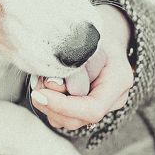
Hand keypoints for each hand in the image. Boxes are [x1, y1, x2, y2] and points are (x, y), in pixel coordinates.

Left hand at [30, 5, 133, 130]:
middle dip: (51, 106)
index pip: (92, 109)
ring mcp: (102, 106)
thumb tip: (51, 84)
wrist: (101, 35)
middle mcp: (114, 99)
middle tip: (35, 87)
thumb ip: (70, 60)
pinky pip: (64, 117)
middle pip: (78, 120)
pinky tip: (45, 88)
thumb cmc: (91, 32)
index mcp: (119, 81)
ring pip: (68, 121)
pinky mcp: (86, 108)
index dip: (64, 106)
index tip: (40, 94)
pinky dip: (50, 106)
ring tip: (40, 83)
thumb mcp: (82, 38)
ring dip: (48, 106)